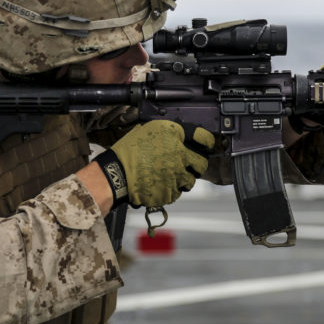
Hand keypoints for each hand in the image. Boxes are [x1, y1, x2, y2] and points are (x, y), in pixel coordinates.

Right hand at [99, 120, 215, 207]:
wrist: (116, 174)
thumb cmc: (128, 151)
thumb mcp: (148, 130)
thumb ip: (169, 133)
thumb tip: (181, 135)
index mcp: (175, 137)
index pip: (204, 137)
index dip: (207, 142)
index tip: (206, 145)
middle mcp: (180, 155)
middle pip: (202, 163)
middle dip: (197, 165)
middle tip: (189, 165)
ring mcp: (177, 176)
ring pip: (190, 181)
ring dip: (183, 179)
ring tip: (168, 176)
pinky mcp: (171, 192)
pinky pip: (177, 193)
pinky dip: (170, 190)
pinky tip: (159, 184)